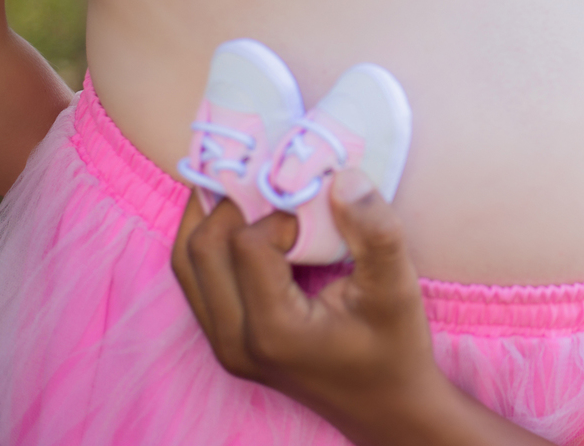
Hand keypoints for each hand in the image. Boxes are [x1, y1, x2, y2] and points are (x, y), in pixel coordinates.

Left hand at [171, 171, 449, 445]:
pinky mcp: (225, 340)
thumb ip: (374, 230)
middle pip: (202, 247)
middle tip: (275, 178)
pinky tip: (245, 218)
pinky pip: (196, 278)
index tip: (322, 213)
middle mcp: (233, 341)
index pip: (249, 243)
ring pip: (187, 262)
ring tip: (249, 185)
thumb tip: (342, 175)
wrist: (387, 408)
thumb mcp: (397, 289)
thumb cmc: (395, 349)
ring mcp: (223, 344)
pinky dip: (213, 241)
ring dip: (213, 217)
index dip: (283, 214)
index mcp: (272, 331)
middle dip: (237, 203)